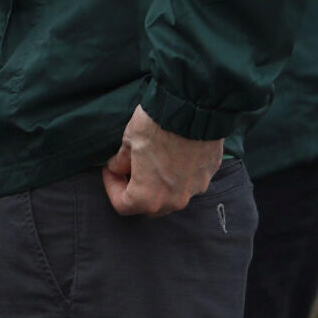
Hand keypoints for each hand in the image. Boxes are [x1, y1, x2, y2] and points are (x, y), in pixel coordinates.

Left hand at [102, 105, 223, 215]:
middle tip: (128, 167)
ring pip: (170, 197)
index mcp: (148, 196)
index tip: (111, 169)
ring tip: (150, 160)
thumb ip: (122, 161)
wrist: (192, 110)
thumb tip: (118, 168)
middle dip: (135, 190)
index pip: (123, 206)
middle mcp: (173, 201)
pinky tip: (171, 155)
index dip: (112, 187)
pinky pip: (187, 184)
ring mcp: (193, 191)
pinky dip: (176, 176)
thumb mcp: (129, 141)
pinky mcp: (206, 178)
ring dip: (157, 185)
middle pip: (149, 206)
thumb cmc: (155, 126)